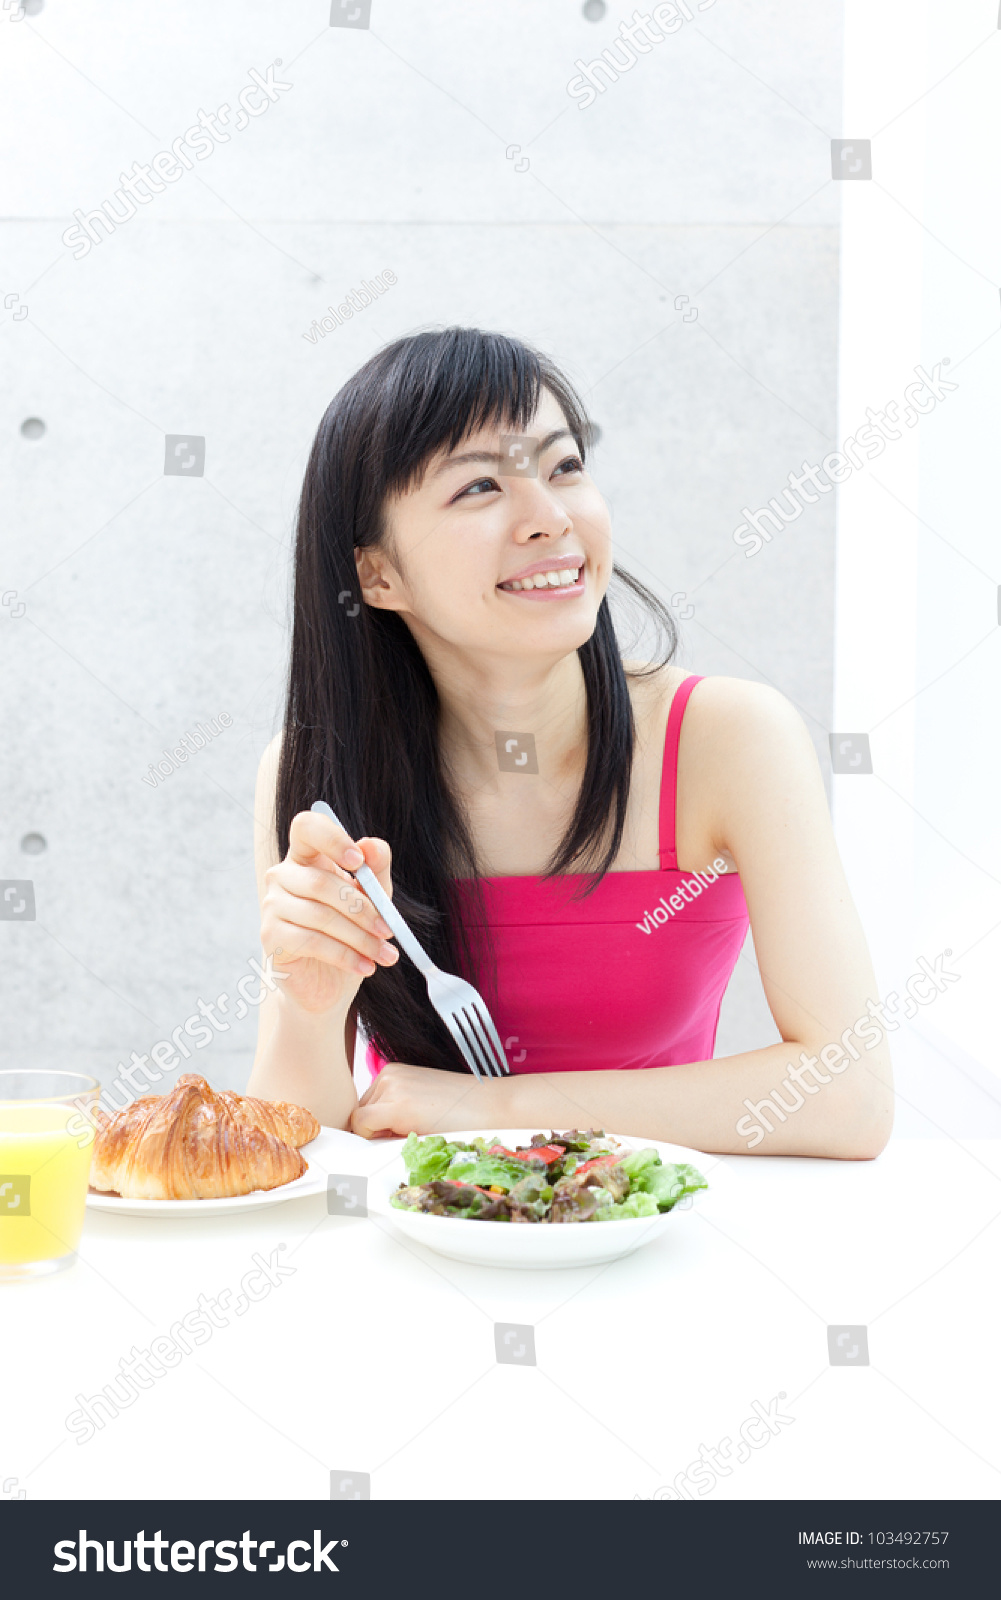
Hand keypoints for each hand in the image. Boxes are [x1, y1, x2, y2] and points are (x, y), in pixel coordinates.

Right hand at [260, 808, 399, 1015]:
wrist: (327, 982)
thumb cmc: (348, 933)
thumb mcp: (371, 898)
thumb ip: (375, 870)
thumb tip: (372, 845)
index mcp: (306, 857)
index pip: (306, 827)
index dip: (331, 838)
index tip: (358, 862)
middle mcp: (282, 875)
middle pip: (321, 882)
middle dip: (363, 910)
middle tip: (389, 930)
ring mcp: (272, 905)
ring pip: (321, 915)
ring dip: (360, 938)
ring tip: (384, 955)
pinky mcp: (270, 936)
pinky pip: (312, 941)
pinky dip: (345, 956)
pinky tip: (365, 967)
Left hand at [350, 1062, 507, 1138]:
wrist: (494, 1106)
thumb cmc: (463, 1111)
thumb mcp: (421, 1104)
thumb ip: (394, 1112)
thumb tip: (366, 1137)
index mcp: (394, 1074)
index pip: (364, 1106)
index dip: (374, 1128)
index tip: (392, 1138)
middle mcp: (389, 1075)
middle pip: (358, 1113)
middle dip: (374, 1132)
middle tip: (405, 1139)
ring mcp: (392, 1086)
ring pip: (358, 1121)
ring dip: (378, 1136)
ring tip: (412, 1136)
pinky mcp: (398, 1102)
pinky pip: (362, 1125)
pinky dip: (373, 1139)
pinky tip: (404, 1139)